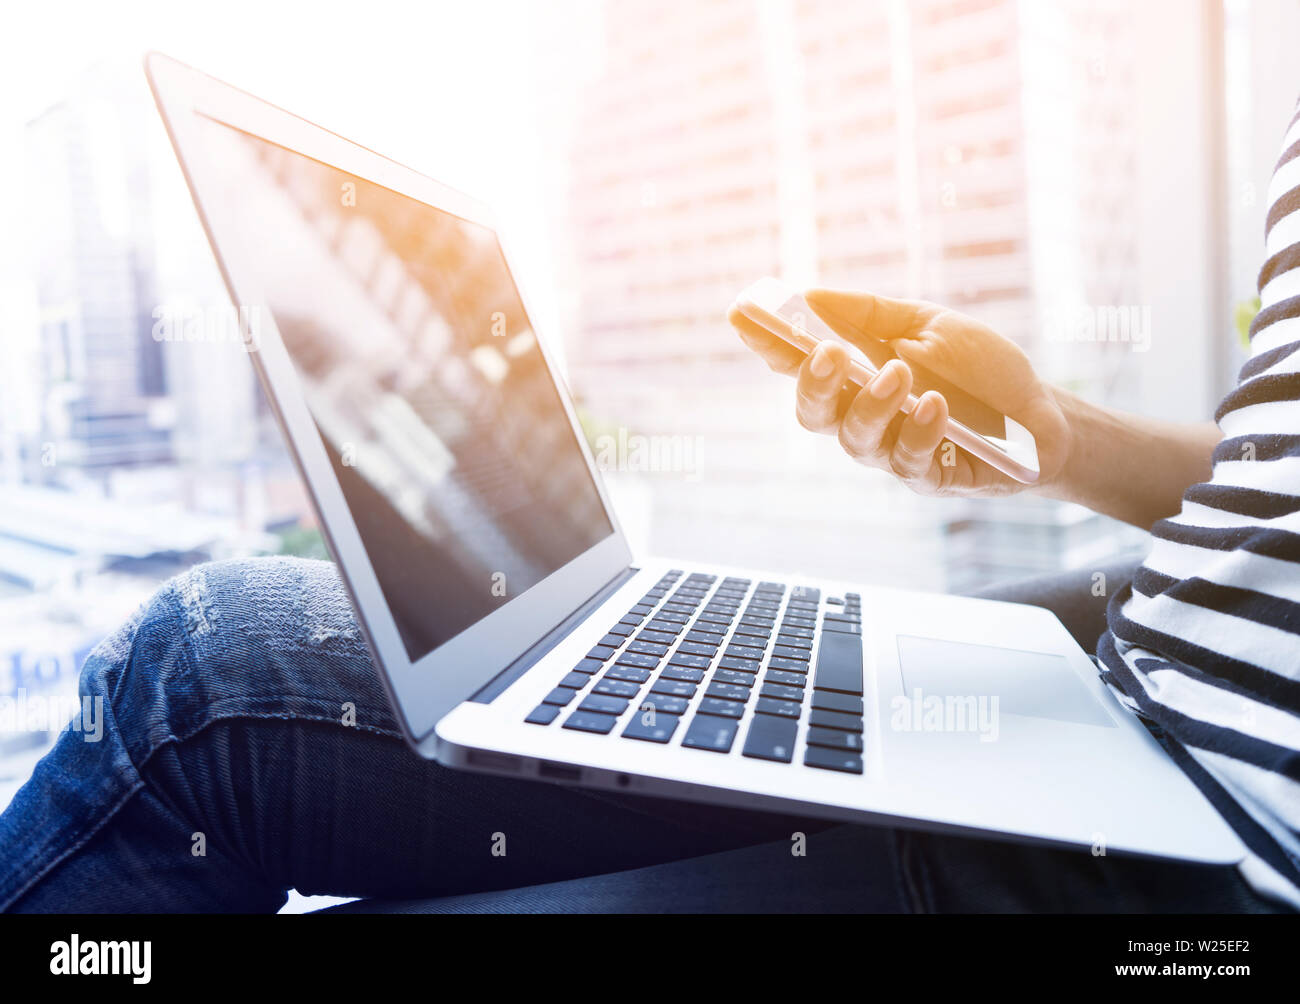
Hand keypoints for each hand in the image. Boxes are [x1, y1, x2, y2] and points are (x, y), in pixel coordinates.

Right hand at [728, 287, 1071, 497]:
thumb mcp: (929, 323)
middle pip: (813, 413)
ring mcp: (891, 450)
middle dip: (812, 384)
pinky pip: (908, 461)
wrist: (1042, 415)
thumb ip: (871, 314)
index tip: (742, 316)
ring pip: (854, 440)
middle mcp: (863, 417)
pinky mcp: (928, 476)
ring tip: (899, 375)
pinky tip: (937, 407)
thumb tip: (810, 293)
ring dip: (871, 405)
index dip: (767, 344)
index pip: (798, 362)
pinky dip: (920, 430)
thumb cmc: (981, 369)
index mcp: (856, 376)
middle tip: (827, 354)